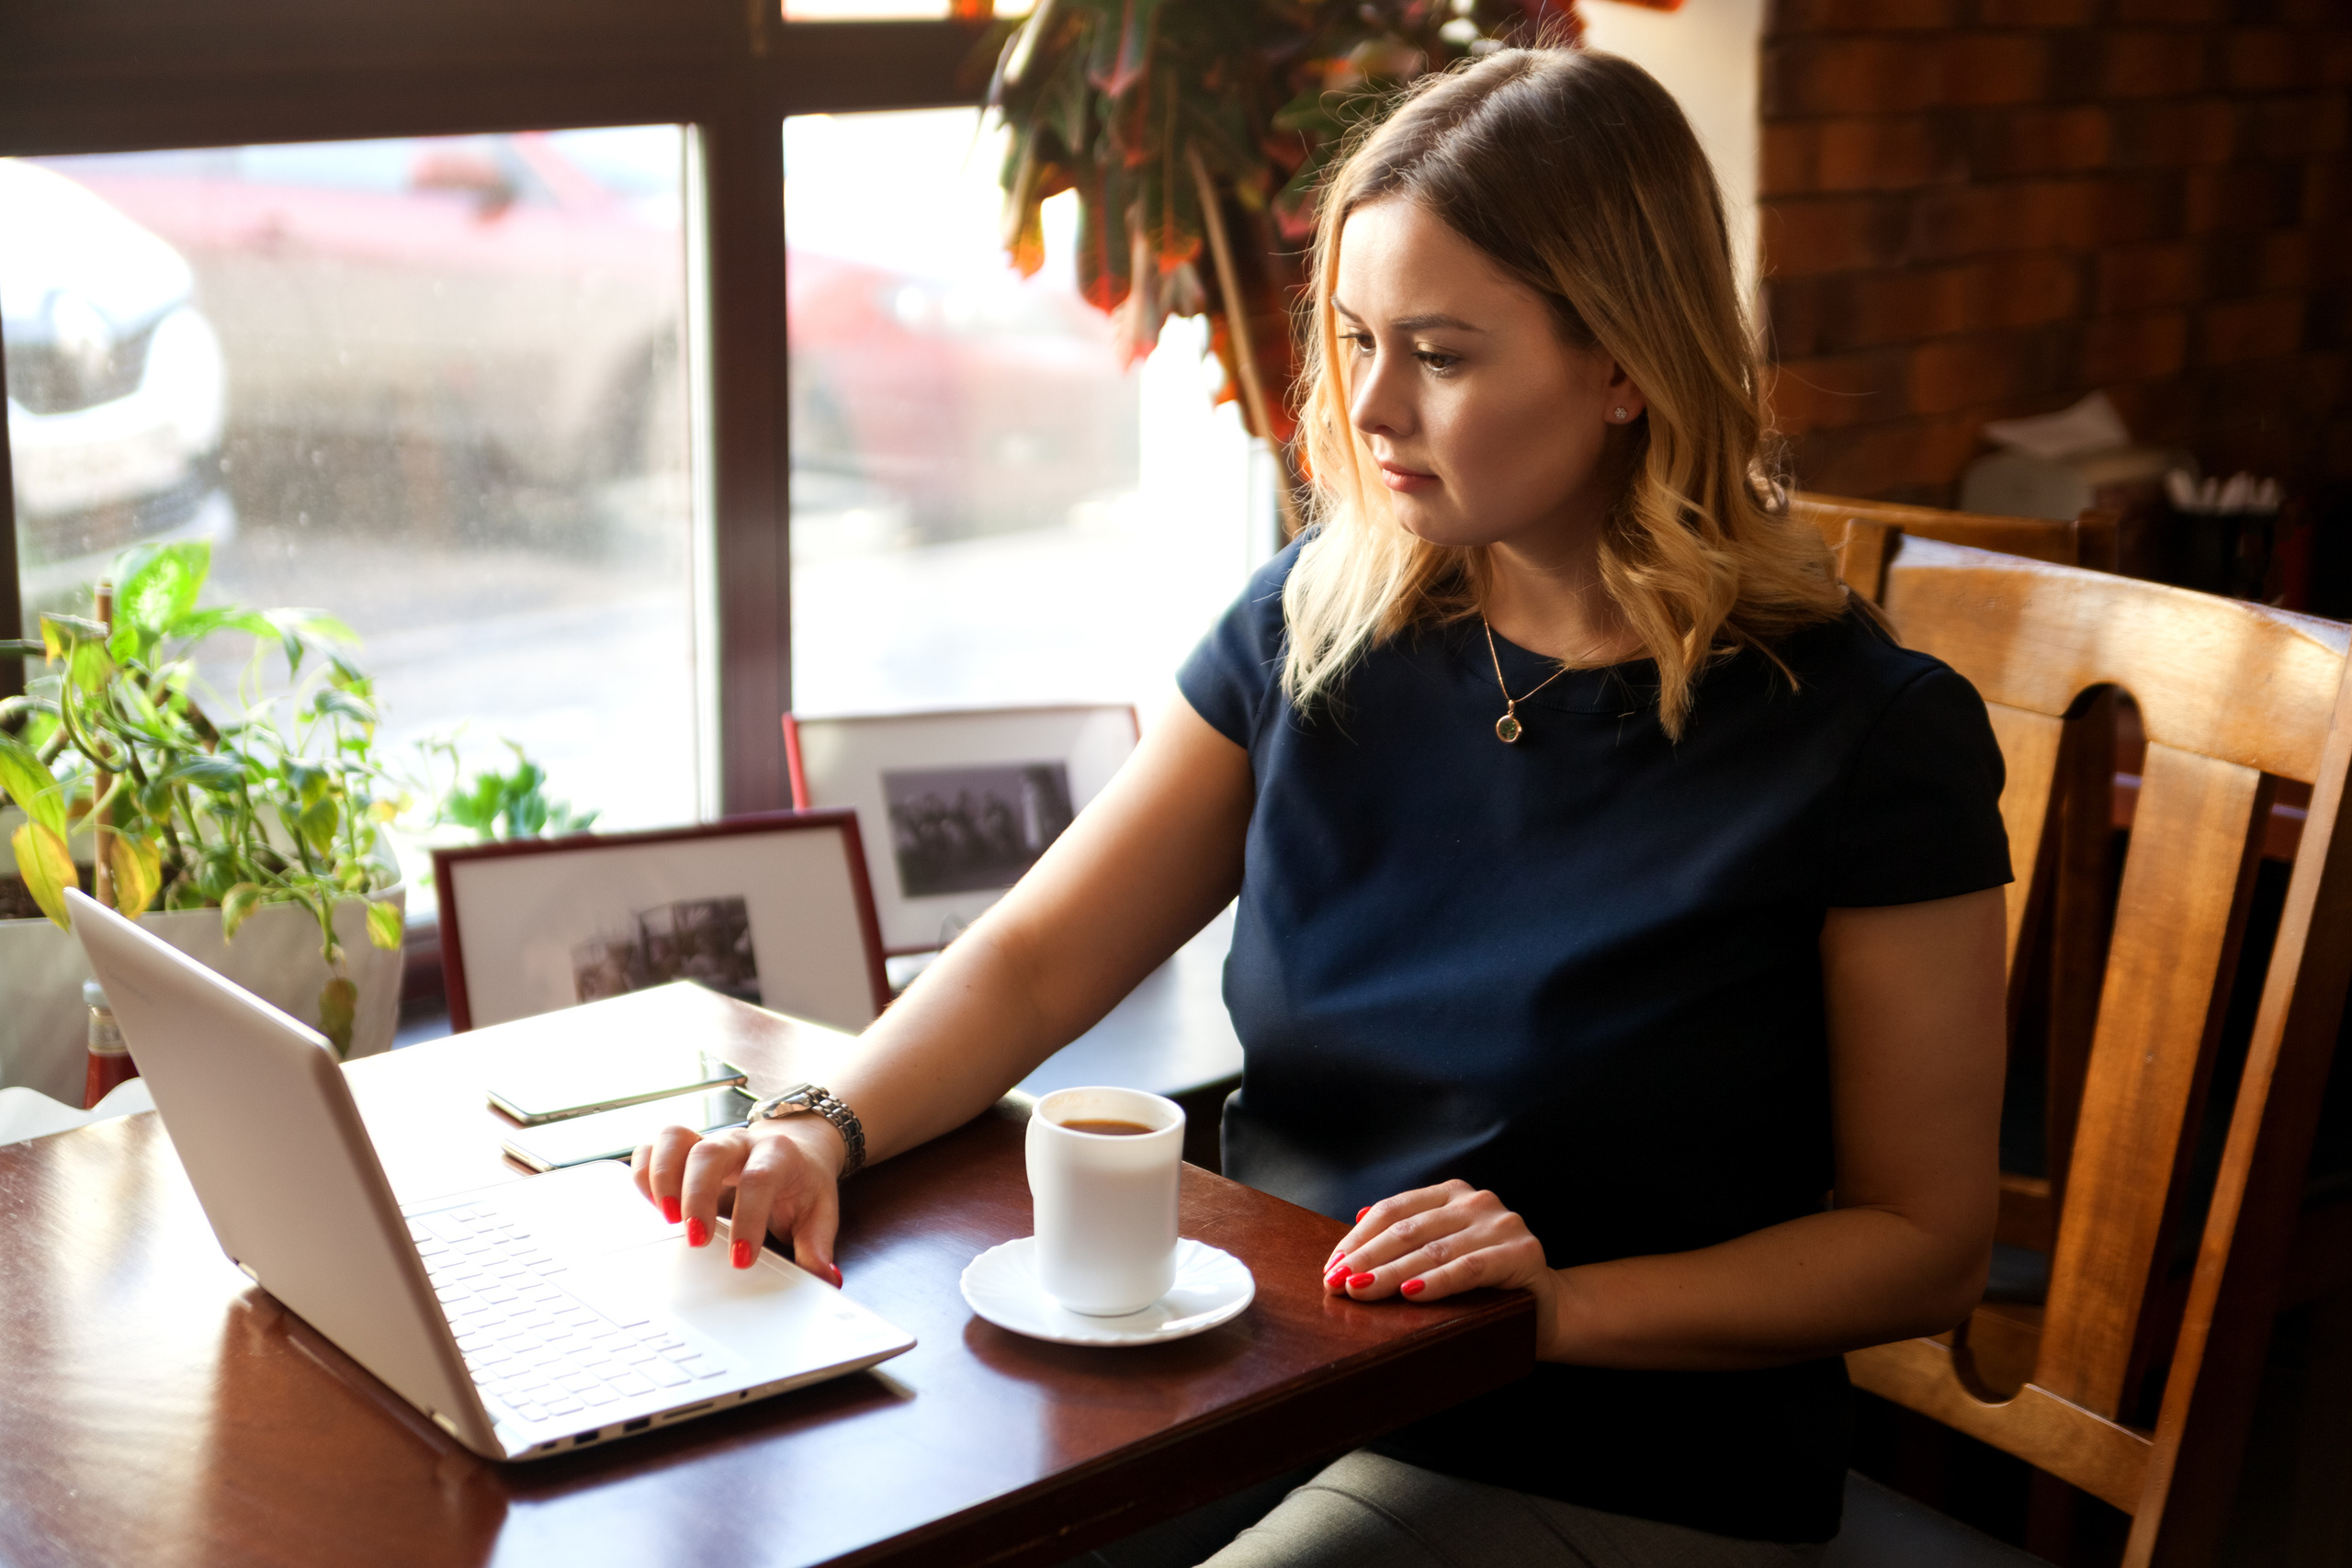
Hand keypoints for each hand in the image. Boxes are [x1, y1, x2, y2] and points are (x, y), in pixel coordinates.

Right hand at [630, 1117, 844, 1284]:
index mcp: (779, 1155)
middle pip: (710, 1153)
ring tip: (666, 1218)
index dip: (748, 1218)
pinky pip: (654, 1144)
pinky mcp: (687, 1147)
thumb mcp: (819, 1214)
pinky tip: (652, 1204)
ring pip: (676, 1138)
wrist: (799, 1143)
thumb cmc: (804, 1182)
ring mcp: (710, 1139)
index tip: (741, 1259)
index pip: (759, 1179)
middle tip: (695, 1239)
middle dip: (696, 1196)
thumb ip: (818, 1247)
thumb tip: (826, 1279)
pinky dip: (645, 1171)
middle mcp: (741, 1143)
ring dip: (663, 1177)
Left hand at [1323, 1180, 1561, 1350]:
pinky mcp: (1521, 1252)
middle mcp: (1476, 1201)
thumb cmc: (1484, 1283)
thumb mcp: (1443, 1251)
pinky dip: (1436, 1282)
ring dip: (1391, 1273)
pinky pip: (1469, 1268)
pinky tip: (1411, 1293)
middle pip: (1407, 1230)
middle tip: (1336, 1284)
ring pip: (1433, 1250)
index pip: (1392, 1211)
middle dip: (1366, 1259)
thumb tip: (1356, 1219)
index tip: (1330, 1267)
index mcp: (1451, 1194)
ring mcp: (1501, 1223)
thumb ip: (1409, 1234)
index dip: (1357, 1239)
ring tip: (1361, 1291)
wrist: (1546, 1309)